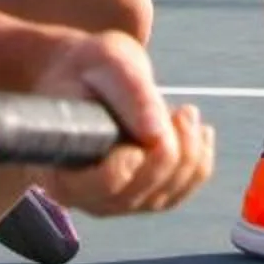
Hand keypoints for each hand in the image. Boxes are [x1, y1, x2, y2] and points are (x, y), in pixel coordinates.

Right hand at [29, 32, 213, 217]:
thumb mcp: (106, 61)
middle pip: (144, 190)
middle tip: (181, 108)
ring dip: (189, 151)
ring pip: (169, 192)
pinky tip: (199, 132)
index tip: (151, 126)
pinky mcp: (144, 196)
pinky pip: (183, 189)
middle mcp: (89, 197)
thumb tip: (157, 135)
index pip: (105, 183)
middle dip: (172, 147)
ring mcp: (119, 201)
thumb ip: (130, 92)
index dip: (133, 159)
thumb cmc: (89, 66)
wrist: (88, 77)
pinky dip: (199, 161)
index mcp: (63, 170)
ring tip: (185, 113)